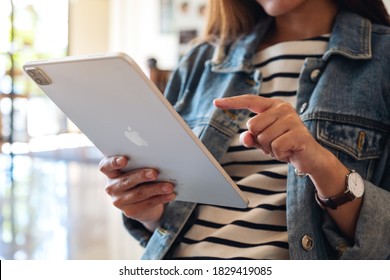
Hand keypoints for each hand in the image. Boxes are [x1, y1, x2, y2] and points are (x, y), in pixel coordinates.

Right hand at [99, 156, 175, 229]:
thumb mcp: (136, 170)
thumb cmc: (139, 178)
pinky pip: (148, 203)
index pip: (106, 166)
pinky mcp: (130, 211)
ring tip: (169, 186)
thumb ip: (141, 164)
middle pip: (126, 181)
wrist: (141, 202)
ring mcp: (119, 201)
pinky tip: (170, 195)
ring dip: (156, 189)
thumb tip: (158, 159)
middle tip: (154, 173)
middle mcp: (112, 187)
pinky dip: (161, 198)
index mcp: (111, 173)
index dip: (113, 162)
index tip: (124, 159)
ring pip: (139, 193)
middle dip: (141, 176)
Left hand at [214, 95, 328, 174]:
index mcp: (273, 106)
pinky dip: (278, 154)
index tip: (215, 102)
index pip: (249, 100)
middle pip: (252, 125)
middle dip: (260, 140)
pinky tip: (289, 151)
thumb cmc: (284, 145)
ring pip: (263, 138)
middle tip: (275, 143)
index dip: (232, 102)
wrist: (309, 157)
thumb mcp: (263, 142)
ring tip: (283, 147)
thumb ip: (251, 138)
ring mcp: (292, 119)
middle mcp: (283, 108)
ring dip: (270, 148)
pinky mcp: (298, 133)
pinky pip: (275, 147)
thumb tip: (245, 137)